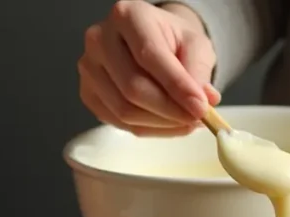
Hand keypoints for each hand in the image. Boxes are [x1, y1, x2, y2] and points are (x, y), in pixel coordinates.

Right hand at [78, 0, 220, 136]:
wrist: (152, 41)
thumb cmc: (172, 40)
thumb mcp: (196, 45)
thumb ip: (199, 71)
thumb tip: (202, 103)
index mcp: (127, 15)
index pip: (150, 55)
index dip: (176, 86)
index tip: (200, 107)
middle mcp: (100, 39)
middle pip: (133, 88)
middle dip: (170, 110)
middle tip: (196, 118)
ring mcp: (89, 68)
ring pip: (124, 110)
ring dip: (160, 123)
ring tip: (185, 121)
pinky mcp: (88, 93)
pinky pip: (118, 122)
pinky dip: (147, 129)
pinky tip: (166, 123)